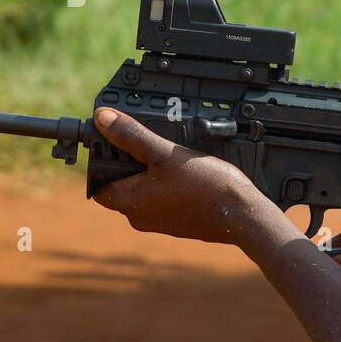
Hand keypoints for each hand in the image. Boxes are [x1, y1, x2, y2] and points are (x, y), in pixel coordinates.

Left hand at [90, 108, 264, 244]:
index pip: (98, 184)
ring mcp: (160, 222)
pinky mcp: (178, 222)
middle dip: (129, 166)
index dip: (102, 164)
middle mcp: (140, 216)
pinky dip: (167, 186)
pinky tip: (186, 174)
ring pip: (144, 193)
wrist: (242, 215)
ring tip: (169, 156)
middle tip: (146, 144)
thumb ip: (132, 135)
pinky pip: (163, 200)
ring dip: (151, 175)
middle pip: (121, 187)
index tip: (115, 146)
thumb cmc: (205, 186)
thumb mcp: (165, 153)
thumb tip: (102, 118)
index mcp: (129, 202)